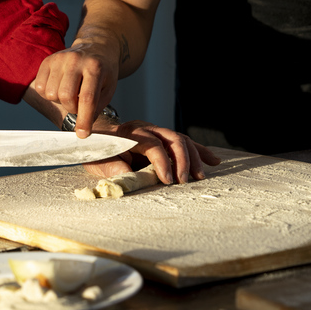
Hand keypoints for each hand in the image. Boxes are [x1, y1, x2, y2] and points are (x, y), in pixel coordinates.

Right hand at [34, 37, 119, 137]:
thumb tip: (82, 129)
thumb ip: (97, 108)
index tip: (82, 134)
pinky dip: (49, 94)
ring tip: (70, 93)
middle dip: (72, 108)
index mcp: (95, 68)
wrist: (96, 47)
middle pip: (66, 96)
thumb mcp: (108, 88)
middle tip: (79, 104)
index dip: (84, 119)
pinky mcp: (47, 60)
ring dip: (61, 101)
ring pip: (51, 94)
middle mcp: (76, 60)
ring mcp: (60, 58)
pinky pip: (40, 88)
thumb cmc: (103, 72)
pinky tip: (59, 88)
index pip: (87, 98)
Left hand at [84, 119, 220, 184]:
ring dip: (193, 158)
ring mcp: (157, 131)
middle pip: (172, 138)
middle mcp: (146, 128)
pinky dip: (200, 151)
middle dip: (181, 160)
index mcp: (130, 133)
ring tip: (199, 176)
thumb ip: (110, 168)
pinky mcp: (164, 138)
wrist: (98, 137)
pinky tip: (213, 160)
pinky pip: (185, 142)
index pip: (152, 144)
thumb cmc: (98, 151)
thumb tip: (126, 175)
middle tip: (183, 181)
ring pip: (181, 139)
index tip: (167, 180)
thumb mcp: (97, 160)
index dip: (162, 162)